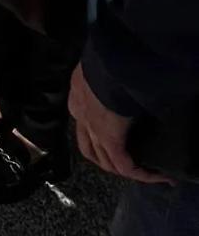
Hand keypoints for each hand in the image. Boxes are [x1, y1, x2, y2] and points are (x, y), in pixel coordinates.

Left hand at [68, 64, 168, 183]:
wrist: (107, 60)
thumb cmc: (104, 59)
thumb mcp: (99, 68)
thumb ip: (105, 79)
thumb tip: (122, 82)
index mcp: (77, 96)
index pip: (83, 124)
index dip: (97, 136)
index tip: (118, 139)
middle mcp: (80, 115)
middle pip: (90, 148)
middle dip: (107, 160)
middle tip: (129, 163)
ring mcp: (92, 128)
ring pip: (105, 160)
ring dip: (124, 170)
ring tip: (144, 173)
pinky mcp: (110, 138)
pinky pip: (125, 165)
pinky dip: (141, 174)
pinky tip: (158, 176)